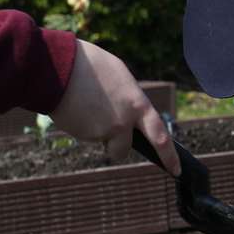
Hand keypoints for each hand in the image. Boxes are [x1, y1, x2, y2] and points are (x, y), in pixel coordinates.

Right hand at [51, 39, 177, 174]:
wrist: (57, 66)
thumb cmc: (88, 64)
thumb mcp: (119, 76)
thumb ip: (128, 98)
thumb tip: (130, 113)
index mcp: (137, 103)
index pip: (160, 134)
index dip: (169, 154)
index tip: (177, 169)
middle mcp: (123, 121)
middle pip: (127, 148)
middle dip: (129, 151)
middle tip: (137, 156)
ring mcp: (102, 131)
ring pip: (104, 140)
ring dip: (99, 132)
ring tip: (88, 106)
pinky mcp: (83, 135)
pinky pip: (87, 134)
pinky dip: (83, 125)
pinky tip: (76, 107)